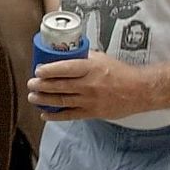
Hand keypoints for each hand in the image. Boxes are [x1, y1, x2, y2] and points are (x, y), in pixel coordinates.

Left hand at [27, 51, 147, 119]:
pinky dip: (55, 116)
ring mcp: (89, 100)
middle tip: (31, 83)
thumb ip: (84, 57)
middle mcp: (89, 84)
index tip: (38, 70)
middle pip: (59, 86)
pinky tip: (45, 114)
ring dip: (44, 100)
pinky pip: (69, 115)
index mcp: (91, 68)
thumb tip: (67, 54)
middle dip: (41, 85)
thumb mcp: (102, 58)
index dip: (49, 70)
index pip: (65, 68)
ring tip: (33, 97)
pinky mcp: (92, 113)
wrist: (138, 90)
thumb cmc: (121, 73)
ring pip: (61, 101)